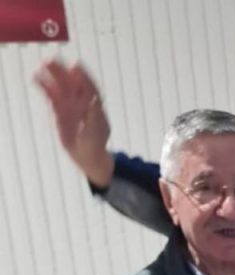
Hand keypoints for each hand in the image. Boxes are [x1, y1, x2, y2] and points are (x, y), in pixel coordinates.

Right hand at [34, 59, 113, 185]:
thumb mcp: (97, 130)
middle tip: (52, 60)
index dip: (84, 76)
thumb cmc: (96, 142)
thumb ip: (95, 116)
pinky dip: (44, 87)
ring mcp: (70, 105)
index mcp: (94, 104)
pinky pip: (51, 95)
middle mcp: (82, 101)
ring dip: (52, 75)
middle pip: (73, 83)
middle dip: (63, 72)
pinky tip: (36, 77)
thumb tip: (94, 101)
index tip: (76, 66)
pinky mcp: (59, 110)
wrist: (87, 154)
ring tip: (43, 63)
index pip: (89, 87)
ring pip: (60, 87)